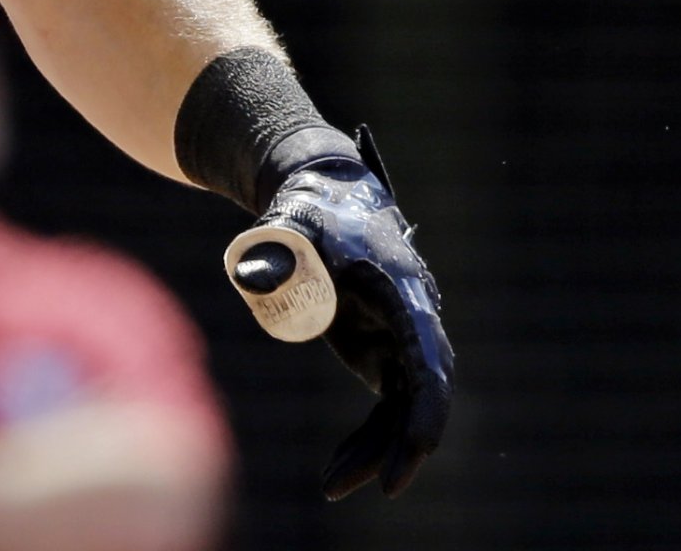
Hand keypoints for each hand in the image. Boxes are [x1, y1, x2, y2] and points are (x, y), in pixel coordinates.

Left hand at [244, 148, 453, 499]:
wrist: (317, 192)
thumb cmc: (307, 207)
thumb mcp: (289, 222)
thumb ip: (275, 246)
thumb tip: (252, 276)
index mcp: (401, 290)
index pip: (427, 356)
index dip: (428, 405)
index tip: (420, 446)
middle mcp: (412, 318)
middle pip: (422, 392)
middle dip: (405, 443)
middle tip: (382, 487)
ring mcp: (399, 338)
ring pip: (401, 408)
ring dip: (376, 450)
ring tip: (333, 487)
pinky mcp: (381, 351)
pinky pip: (383, 407)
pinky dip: (364, 439)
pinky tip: (335, 470)